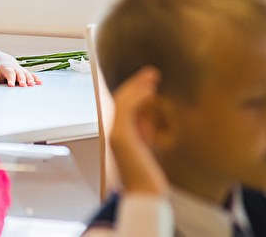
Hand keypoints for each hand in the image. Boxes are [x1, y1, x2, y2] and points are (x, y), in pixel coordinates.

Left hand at [0, 55, 41, 86]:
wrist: (4, 61)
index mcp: (7, 68)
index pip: (9, 73)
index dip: (11, 78)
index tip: (11, 84)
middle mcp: (16, 69)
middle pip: (19, 73)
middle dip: (22, 79)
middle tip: (23, 85)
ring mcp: (22, 70)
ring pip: (27, 74)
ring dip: (30, 79)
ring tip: (32, 85)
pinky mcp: (26, 73)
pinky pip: (32, 75)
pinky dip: (36, 78)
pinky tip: (40, 83)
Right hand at [109, 66, 168, 196]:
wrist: (145, 194)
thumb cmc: (148, 174)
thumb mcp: (148, 144)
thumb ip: (145, 127)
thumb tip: (149, 110)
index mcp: (119, 133)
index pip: (123, 105)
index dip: (135, 90)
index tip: (149, 80)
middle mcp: (113, 131)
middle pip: (120, 99)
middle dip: (136, 83)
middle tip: (151, 72)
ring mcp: (114, 133)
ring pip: (122, 101)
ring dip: (137, 86)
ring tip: (152, 77)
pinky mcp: (120, 137)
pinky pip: (126, 110)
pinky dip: (137, 98)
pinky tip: (149, 91)